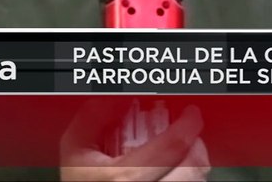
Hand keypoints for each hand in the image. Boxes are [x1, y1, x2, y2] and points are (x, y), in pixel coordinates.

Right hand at [60, 101, 209, 181]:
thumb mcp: (75, 148)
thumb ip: (93, 118)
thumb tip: (118, 98)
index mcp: (125, 176)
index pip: (173, 145)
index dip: (188, 123)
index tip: (191, 113)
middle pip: (193, 168)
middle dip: (196, 145)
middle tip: (190, 133)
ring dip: (194, 164)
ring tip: (184, 153)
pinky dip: (187, 179)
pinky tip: (175, 173)